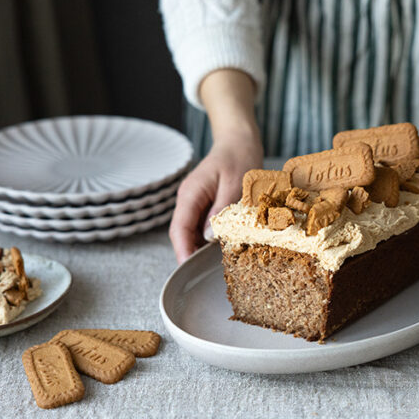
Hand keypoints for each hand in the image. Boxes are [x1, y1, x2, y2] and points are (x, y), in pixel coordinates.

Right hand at [169, 134, 262, 261]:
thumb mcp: (234, 183)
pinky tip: (221, 251)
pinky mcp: (205, 207)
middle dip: (190, 256)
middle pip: (182, 235)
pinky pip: (202, 228)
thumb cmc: (239, 157)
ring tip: (212, 269)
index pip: (179, 229)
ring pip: (191, 233)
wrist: (239, 141)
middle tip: (203, 277)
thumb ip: (221, 210)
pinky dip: (209, 241)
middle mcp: (188, 200)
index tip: (188, 270)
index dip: (183, 251)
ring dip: (199, 250)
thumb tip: (208, 238)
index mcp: (190, 194)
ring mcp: (195, 204)